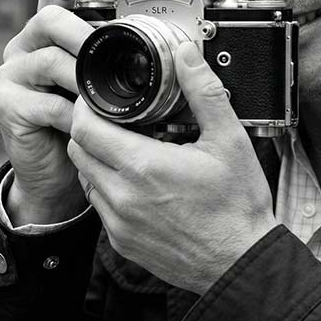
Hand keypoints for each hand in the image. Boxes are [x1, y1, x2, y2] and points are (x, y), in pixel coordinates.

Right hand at [0, 0, 114, 224]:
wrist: (58, 171)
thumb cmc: (86, 121)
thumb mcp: (105, 84)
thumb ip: (119, 62)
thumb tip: (176, 49)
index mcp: (51, 32)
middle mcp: (27, 46)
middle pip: (49, 19)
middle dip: (85, 34)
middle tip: (111, 53)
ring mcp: (14, 75)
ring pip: (48, 60)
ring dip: (84, 76)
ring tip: (107, 92)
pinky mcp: (8, 106)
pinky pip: (45, 102)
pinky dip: (74, 113)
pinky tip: (91, 122)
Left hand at [67, 42, 278, 293]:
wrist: (241, 263)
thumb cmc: (238, 207)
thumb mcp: (229, 140)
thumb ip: (203, 92)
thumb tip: (186, 56)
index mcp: (143, 166)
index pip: (85, 126)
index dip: (87, 107)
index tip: (102, 99)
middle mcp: (122, 197)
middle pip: (79, 150)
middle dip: (90, 129)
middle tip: (116, 120)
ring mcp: (119, 223)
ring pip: (87, 178)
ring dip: (98, 160)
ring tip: (129, 150)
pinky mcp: (122, 243)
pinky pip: (100, 208)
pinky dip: (109, 189)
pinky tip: (139, 184)